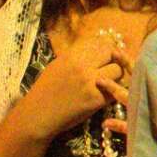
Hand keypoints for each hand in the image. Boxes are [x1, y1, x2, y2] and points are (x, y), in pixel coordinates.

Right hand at [17, 24, 128, 139]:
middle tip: (110, 66)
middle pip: (111, 53)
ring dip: (116, 74)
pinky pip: (115, 89)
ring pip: (117, 70)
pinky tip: (106, 92)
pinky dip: (114, 90)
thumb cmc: (46, 90)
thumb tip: (96, 48)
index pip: (99, 42)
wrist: (39, 114)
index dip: (106, 47)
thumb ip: (77, 56)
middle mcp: (82, 66)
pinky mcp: (97, 99)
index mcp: (71, 55)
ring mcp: (91, 82)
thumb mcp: (58, 65)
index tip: (106, 54)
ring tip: (109, 80)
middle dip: (113, 58)